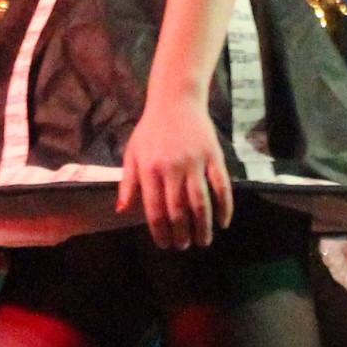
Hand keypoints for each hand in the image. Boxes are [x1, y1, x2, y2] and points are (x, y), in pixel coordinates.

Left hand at [115, 92, 233, 249]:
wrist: (175, 100)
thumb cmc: (150, 129)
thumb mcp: (132, 153)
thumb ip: (128, 183)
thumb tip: (122, 211)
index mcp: (150, 169)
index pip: (155, 210)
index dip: (161, 231)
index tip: (165, 244)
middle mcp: (172, 168)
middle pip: (179, 210)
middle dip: (182, 233)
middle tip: (184, 246)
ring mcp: (195, 162)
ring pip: (200, 202)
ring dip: (203, 226)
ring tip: (203, 241)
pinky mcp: (213, 156)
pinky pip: (221, 186)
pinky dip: (224, 206)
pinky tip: (223, 222)